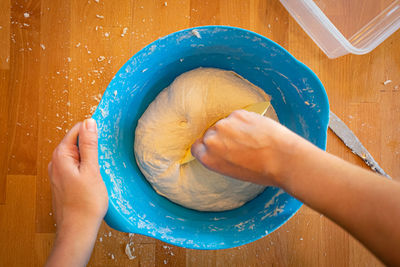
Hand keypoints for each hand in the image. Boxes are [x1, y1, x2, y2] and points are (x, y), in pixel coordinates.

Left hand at [46, 119, 107, 266]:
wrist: (78, 229)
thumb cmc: (86, 202)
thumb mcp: (91, 169)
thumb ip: (89, 145)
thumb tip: (89, 122)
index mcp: (61, 156)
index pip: (76, 130)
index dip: (91, 131)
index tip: (105, 137)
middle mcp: (56, 162)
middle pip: (76, 142)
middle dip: (91, 145)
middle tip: (105, 155)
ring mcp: (58, 173)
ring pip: (77, 155)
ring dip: (90, 157)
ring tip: (101, 168)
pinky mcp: (63, 182)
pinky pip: (76, 166)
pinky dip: (86, 167)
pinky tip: (95, 177)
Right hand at [191, 110, 304, 185]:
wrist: (283, 159)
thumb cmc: (262, 171)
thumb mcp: (233, 171)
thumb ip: (220, 158)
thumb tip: (221, 147)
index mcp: (208, 158)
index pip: (197, 147)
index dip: (208, 146)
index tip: (217, 146)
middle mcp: (211, 140)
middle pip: (210, 133)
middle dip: (222, 136)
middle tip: (239, 143)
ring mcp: (223, 124)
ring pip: (225, 123)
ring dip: (234, 127)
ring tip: (252, 138)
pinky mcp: (237, 113)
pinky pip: (237, 116)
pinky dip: (245, 121)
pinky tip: (257, 130)